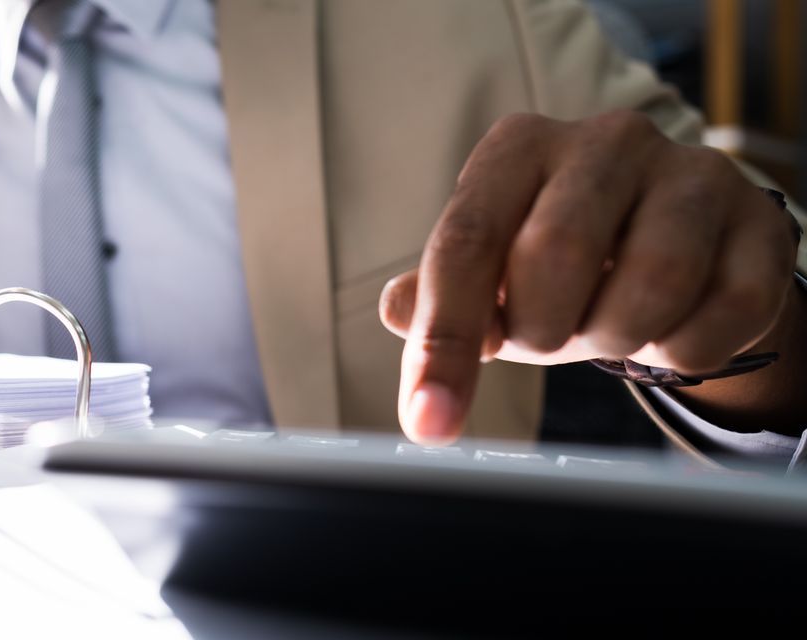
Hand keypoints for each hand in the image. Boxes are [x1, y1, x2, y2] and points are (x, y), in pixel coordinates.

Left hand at [381, 110, 801, 444]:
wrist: (680, 247)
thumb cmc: (563, 263)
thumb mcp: (490, 272)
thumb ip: (435, 294)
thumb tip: (397, 311)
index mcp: (519, 147)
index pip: (465, 242)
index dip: (444, 337)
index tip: (431, 418)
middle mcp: (606, 140)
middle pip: (555, 254)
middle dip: (540, 328)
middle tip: (548, 337)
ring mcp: (693, 173)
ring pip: (651, 281)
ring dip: (617, 337)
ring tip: (608, 326)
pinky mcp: (759, 220)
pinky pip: (726, 309)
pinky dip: (686, 349)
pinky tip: (668, 332)